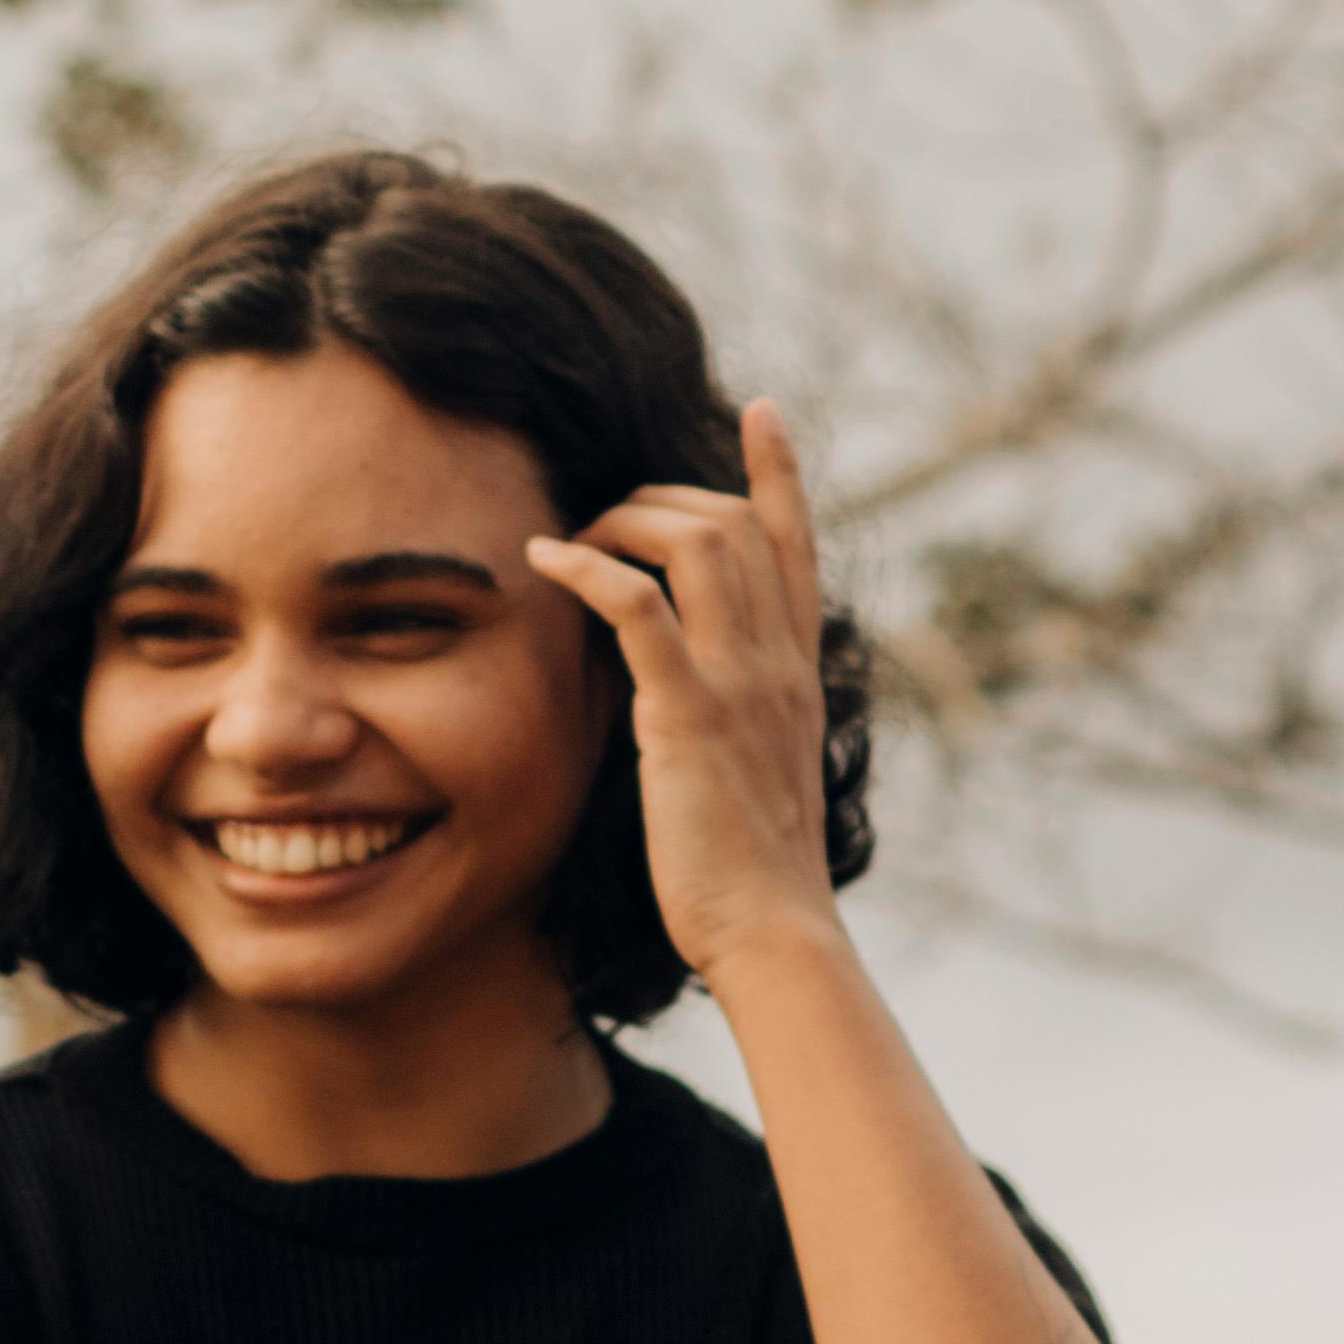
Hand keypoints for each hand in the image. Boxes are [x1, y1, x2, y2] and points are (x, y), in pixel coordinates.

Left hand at [524, 397, 840, 989]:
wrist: (774, 932)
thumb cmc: (753, 875)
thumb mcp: (759, 774)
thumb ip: (739, 717)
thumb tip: (692, 695)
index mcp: (799, 675)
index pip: (798, 547)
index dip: (779, 473)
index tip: (761, 411)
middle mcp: (779, 663)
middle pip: (735, 523)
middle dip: (663, 495)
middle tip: (606, 516)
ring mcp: (741, 683)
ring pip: (695, 542)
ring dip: (623, 520)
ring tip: (571, 539)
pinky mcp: (690, 715)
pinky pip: (638, 607)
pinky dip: (588, 569)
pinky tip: (545, 562)